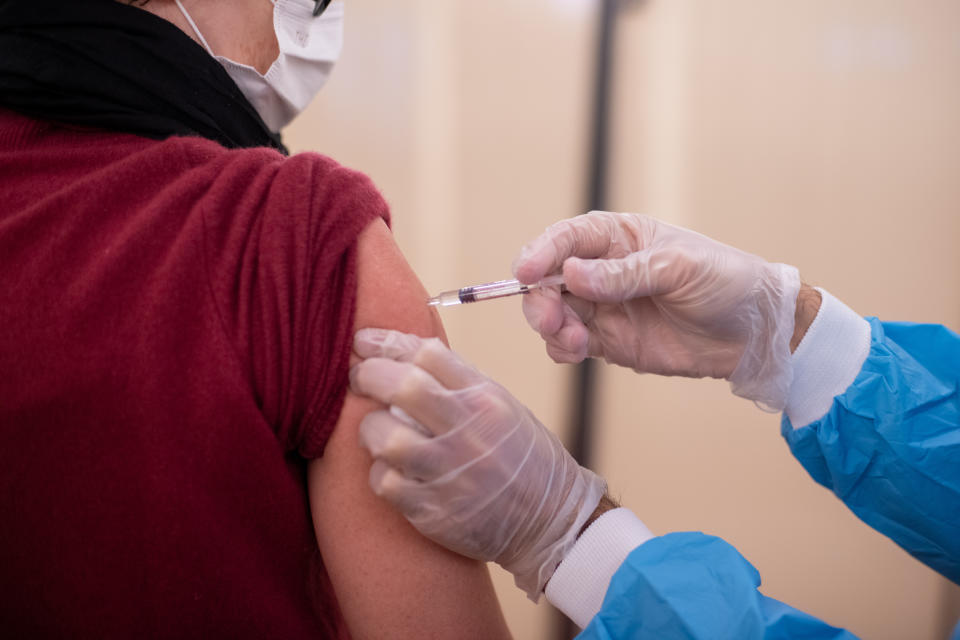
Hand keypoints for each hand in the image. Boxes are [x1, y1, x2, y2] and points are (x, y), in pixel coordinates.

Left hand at [349, 329, 605, 599]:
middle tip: (358, 379)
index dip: (387, 343)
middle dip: (368, 375)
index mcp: (486, 399)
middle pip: (402, 386)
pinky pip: (384, 482)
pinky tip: (391, 471)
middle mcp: (468, 432)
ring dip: (371, 429)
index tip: (364, 343)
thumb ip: (459, 383)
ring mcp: (450, 473)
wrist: (552, 520)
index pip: (427, 354)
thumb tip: (404, 353)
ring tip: (376, 431)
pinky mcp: (434, 511)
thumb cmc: (523, 458)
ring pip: (385, 436)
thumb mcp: (503, 407)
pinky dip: (380, 473)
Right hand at [513, 212, 800, 408]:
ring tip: (573, 340)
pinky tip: (577, 351)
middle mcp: (602, 271)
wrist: (754, 333)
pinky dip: (562, 348)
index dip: (541, 252)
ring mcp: (603, 307)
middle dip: (539, 298)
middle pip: (549, 279)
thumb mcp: (678, 268)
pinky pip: (569, 343)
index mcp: (618, 238)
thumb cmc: (725, 282)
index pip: (567, 239)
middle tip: (550, 319)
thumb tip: (571, 275)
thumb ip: (624, 274)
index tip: (525, 271)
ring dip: (551, 326)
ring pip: (553, 313)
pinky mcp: (608, 341)